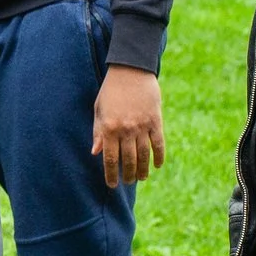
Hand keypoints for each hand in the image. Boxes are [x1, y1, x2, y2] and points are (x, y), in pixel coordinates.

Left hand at [92, 65, 165, 187]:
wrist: (131, 70)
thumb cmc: (111, 90)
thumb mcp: (99, 110)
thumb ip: (98, 132)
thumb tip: (96, 152)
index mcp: (109, 128)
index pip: (110, 159)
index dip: (111, 175)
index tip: (112, 185)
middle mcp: (126, 130)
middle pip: (129, 160)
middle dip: (128, 174)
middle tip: (129, 181)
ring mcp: (142, 126)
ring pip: (144, 156)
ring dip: (143, 170)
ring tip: (141, 178)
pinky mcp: (156, 121)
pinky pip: (158, 144)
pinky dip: (159, 157)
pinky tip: (157, 166)